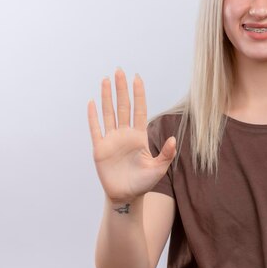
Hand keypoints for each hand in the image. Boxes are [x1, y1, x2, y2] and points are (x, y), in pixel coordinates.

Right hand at [87, 68, 176, 202]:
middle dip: (121, 89)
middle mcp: (125, 134)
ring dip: (106, 96)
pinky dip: (93, 116)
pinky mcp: (100, 149)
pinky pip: (96, 129)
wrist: (126, 197)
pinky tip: (92, 102)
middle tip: (119, 71)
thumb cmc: (144, 183)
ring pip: (109, 113)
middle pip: (123, 106)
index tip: (137, 77)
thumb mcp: (159, 168)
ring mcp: (111, 140)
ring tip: (105, 79)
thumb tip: (174, 139)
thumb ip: (167, 154)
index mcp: (139, 136)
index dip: (138, 94)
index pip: (139, 110)